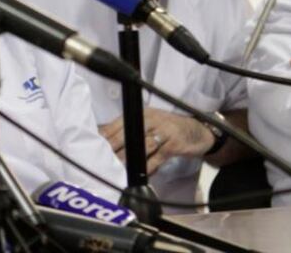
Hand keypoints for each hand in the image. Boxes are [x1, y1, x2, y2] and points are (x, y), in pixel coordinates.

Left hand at [99, 108, 213, 174]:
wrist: (198, 130)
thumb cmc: (168, 129)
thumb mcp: (148, 124)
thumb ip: (128, 131)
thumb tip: (102, 138)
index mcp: (140, 114)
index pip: (117, 125)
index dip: (104, 138)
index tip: (92, 149)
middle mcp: (150, 120)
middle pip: (126, 135)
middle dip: (112, 149)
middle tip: (100, 162)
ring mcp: (163, 131)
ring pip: (140, 146)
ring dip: (127, 159)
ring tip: (116, 170)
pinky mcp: (174, 144)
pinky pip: (157, 157)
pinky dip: (148, 167)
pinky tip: (139, 174)